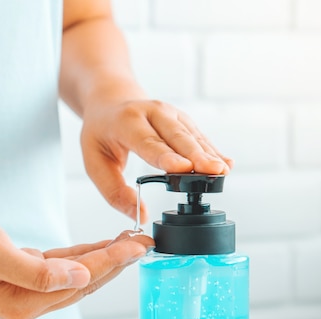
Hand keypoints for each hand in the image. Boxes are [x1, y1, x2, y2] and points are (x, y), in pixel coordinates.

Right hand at [0, 209, 152, 318]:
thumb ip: (36, 271)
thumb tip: (80, 278)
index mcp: (20, 304)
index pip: (76, 282)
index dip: (108, 262)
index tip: (134, 245)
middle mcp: (27, 304)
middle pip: (83, 283)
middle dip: (116, 262)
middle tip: (144, 242)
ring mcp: (28, 293)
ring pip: (78, 276)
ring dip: (105, 258)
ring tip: (131, 242)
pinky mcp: (28, 277)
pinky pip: (64, 267)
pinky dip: (85, 255)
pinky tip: (103, 245)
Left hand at [80, 99, 233, 221]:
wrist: (110, 101)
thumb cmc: (101, 133)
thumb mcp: (94, 163)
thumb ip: (115, 192)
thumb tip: (141, 216)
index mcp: (127, 122)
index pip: (149, 143)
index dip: (167, 157)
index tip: (184, 168)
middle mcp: (153, 113)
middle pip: (178, 138)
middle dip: (197, 156)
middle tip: (213, 172)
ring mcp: (171, 114)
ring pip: (193, 136)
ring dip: (209, 154)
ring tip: (223, 171)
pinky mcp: (183, 120)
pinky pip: (199, 137)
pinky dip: (212, 151)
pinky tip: (226, 164)